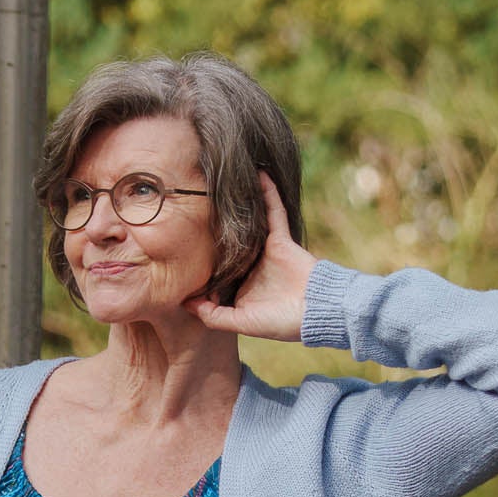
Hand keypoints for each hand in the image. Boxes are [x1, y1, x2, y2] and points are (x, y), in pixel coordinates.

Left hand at [185, 171, 316, 343]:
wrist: (315, 311)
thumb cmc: (280, 322)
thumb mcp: (243, 323)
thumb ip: (214, 316)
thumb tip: (186, 303)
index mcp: (242, 288)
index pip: (216, 274)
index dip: (200, 269)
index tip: (182, 262)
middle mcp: (252, 268)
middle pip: (227, 245)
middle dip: (212, 231)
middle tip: (190, 210)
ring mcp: (266, 251)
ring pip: (247, 225)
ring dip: (237, 206)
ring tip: (219, 184)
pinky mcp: (281, 238)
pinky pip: (273, 210)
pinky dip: (267, 192)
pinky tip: (258, 173)